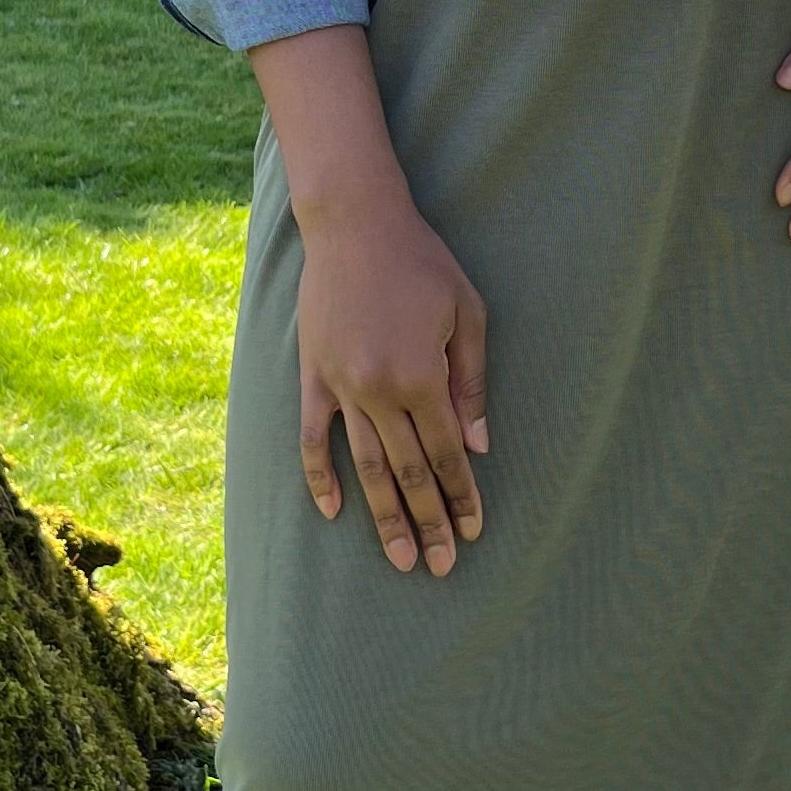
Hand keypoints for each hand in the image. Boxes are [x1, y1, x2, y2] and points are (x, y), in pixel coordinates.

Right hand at [295, 181, 488, 572]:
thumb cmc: (421, 263)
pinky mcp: (313, 376)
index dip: (462, 496)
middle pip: (409, 472)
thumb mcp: (467, 312)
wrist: (354, 224)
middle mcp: (379, 390)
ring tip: (400, 558)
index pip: (447, 454)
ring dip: (384, 516)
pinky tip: (334, 512)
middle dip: (429, 523)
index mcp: (422, 375)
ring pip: (366, 466)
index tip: (473, 532)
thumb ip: (472, 381)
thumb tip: (477, 445)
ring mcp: (340, 386)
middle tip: (441, 566)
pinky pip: (314, 437)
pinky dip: (321, 477)